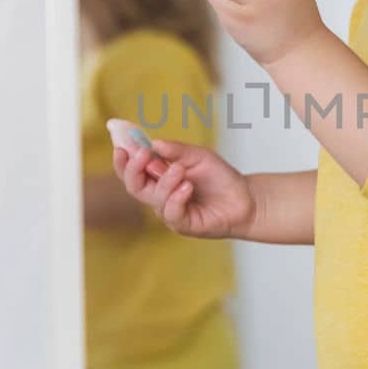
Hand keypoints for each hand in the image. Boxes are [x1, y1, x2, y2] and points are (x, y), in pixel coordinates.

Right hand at [112, 137, 256, 239]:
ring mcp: (169, 211)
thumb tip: (153, 143)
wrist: (246, 199)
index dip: (123, 158)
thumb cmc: (220, 177)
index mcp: (158, 176)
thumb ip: (176, 150)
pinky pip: (170, 213)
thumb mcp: (199, 156)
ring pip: (152, 198)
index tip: (121, 144)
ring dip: (164, 181)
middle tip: (143, 154)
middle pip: (133, 185)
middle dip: (133, 169)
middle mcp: (159, 195)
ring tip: (180, 170)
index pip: (133, 169)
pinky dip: (175, 198)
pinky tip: (187, 188)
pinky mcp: (182, 225)